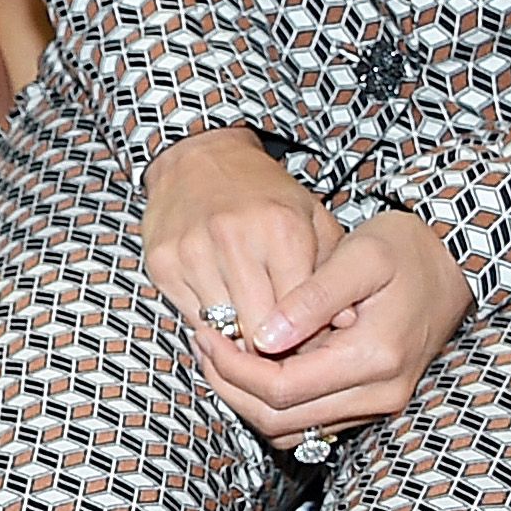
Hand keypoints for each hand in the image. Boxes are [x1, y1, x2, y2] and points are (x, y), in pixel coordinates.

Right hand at [141, 126, 339, 396]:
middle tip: (281, 351)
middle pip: (257, 330)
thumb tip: (348, 325)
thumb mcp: (312, 220)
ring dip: (239, 338)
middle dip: (272, 350)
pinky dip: (209, 323)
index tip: (309, 349)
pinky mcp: (163, 262)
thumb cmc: (264, 195)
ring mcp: (193, 251)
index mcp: (282, 229)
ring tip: (253, 330)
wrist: (199, 158)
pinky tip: (224, 307)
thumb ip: (332, 273)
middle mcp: (234, 238)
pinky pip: (191, 317)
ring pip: (222, 330)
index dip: (305, 342)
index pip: (297, 316)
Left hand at [206, 211, 471, 442]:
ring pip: (293, 430)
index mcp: (374, 358)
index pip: (283, 388)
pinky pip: (310, 422)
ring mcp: (379, 404)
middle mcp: (380, 393)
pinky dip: (273, 403)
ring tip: (217, 353)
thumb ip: (312, 297)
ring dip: (247, 400)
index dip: (233, 367)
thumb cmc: (403, 249)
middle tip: (202, 343)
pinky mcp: (372, 402)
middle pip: (282, 420)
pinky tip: (250, 364)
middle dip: (231, 387)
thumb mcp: (359, 257)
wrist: (450, 264)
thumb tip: (264, 336)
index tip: (205, 333)